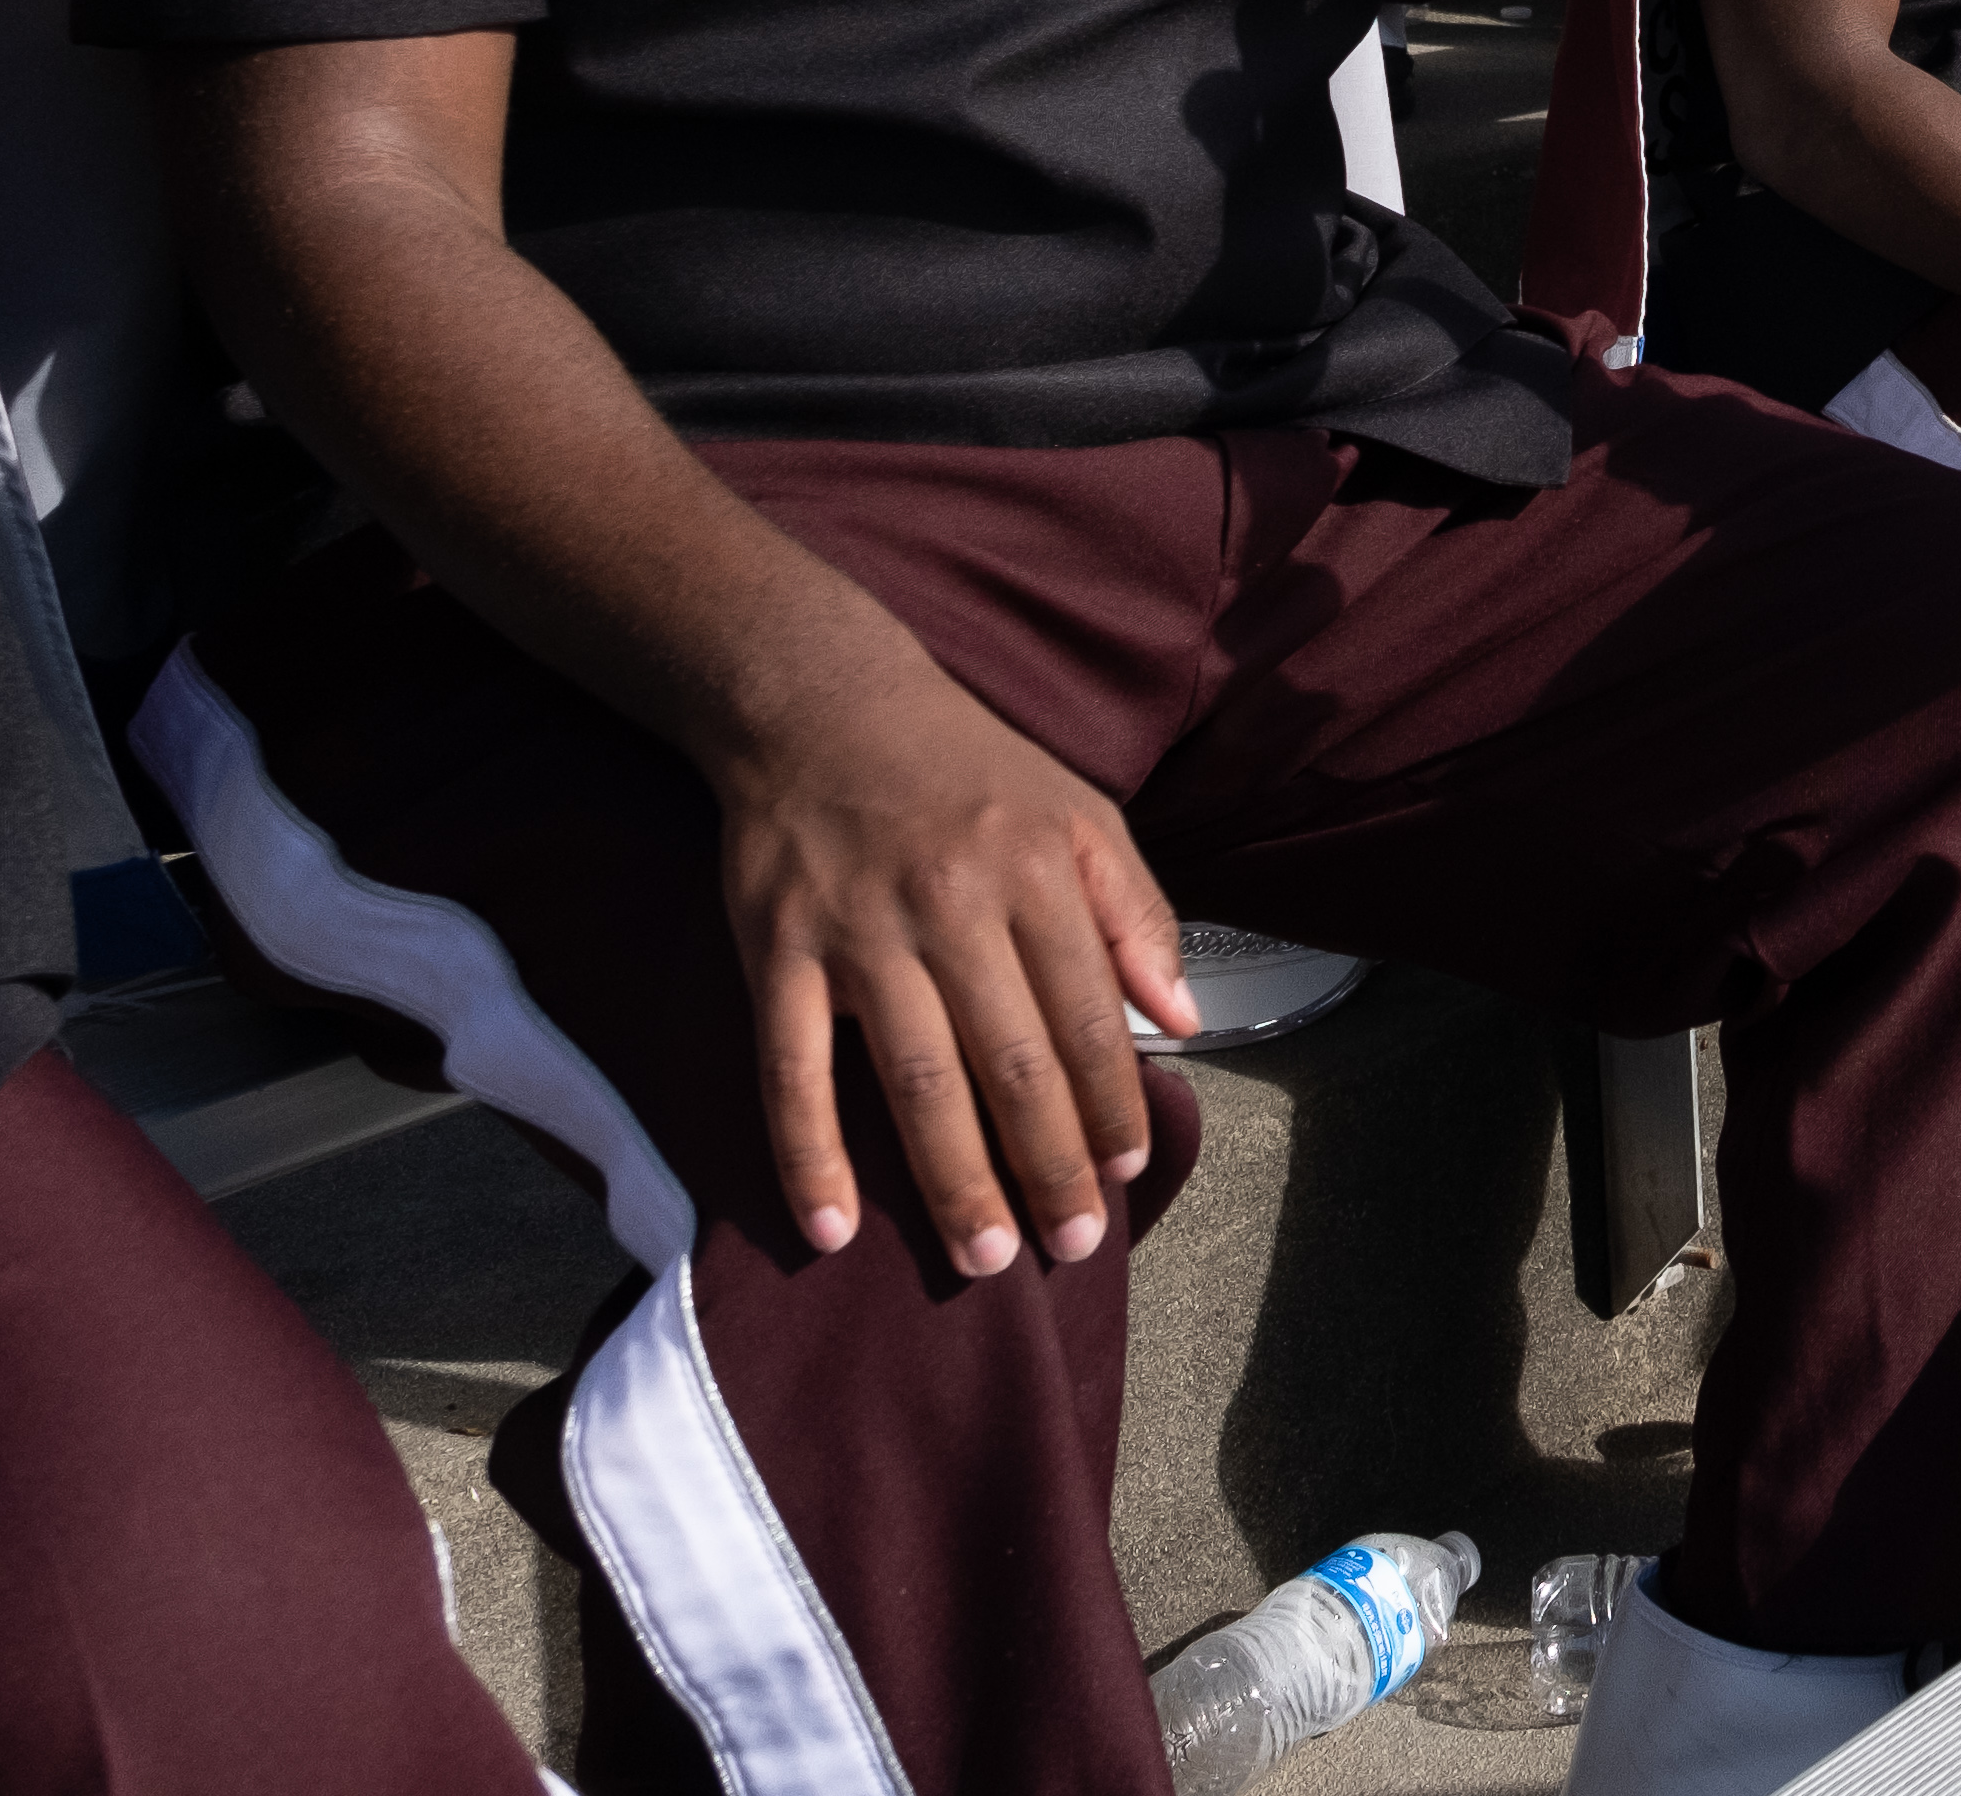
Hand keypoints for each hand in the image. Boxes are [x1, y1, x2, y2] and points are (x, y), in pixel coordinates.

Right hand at [710, 649, 1182, 1277]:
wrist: (818, 703)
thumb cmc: (967, 770)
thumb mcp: (1078, 814)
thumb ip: (1137, 915)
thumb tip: (1182, 1021)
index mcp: (1034, 872)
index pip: (1087, 1014)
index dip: (1112, 1101)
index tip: (1127, 1172)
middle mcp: (951, 907)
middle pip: (1011, 1062)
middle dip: (1049, 1164)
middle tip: (1072, 1245)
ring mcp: (859, 935)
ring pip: (915, 1081)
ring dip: (953, 1180)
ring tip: (987, 1258)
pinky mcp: (777, 954)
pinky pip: (791, 1072)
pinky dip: (808, 1155)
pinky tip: (830, 1228)